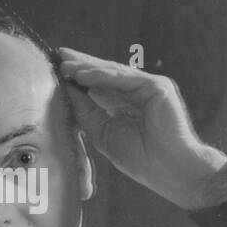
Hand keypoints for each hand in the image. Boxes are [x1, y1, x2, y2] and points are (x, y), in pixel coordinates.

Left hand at [56, 48, 226, 210]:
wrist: (169, 170)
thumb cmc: (141, 159)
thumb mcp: (103, 133)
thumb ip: (86, 110)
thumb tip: (67, 89)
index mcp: (129, 105)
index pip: (102, 85)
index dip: (81, 77)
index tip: (57, 70)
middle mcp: (141, 93)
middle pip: (107, 74)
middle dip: (82, 65)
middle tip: (58, 56)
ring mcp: (150, 88)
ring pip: (114, 73)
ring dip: (88, 69)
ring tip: (64, 67)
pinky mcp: (157, 86)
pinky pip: (123, 77)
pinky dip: (101, 76)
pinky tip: (81, 75)